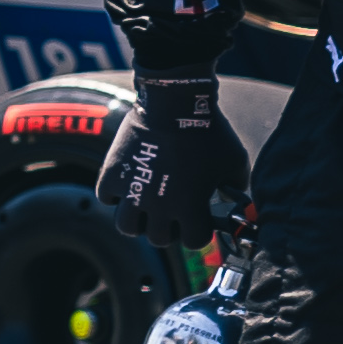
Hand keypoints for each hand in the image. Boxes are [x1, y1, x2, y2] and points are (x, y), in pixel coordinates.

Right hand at [101, 71, 247, 252]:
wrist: (174, 102)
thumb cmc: (210, 132)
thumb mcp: (235, 162)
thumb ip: (236, 187)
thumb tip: (234, 198)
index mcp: (190, 207)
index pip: (193, 241)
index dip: (198, 231)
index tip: (199, 217)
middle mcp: (159, 206)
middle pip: (159, 239)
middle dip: (168, 227)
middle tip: (172, 211)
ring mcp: (131, 191)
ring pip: (126, 227)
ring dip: (138, 220)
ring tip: (145, 205)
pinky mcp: (111, 174)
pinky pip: (106, 198)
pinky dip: (116, 195)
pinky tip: (129, 182)